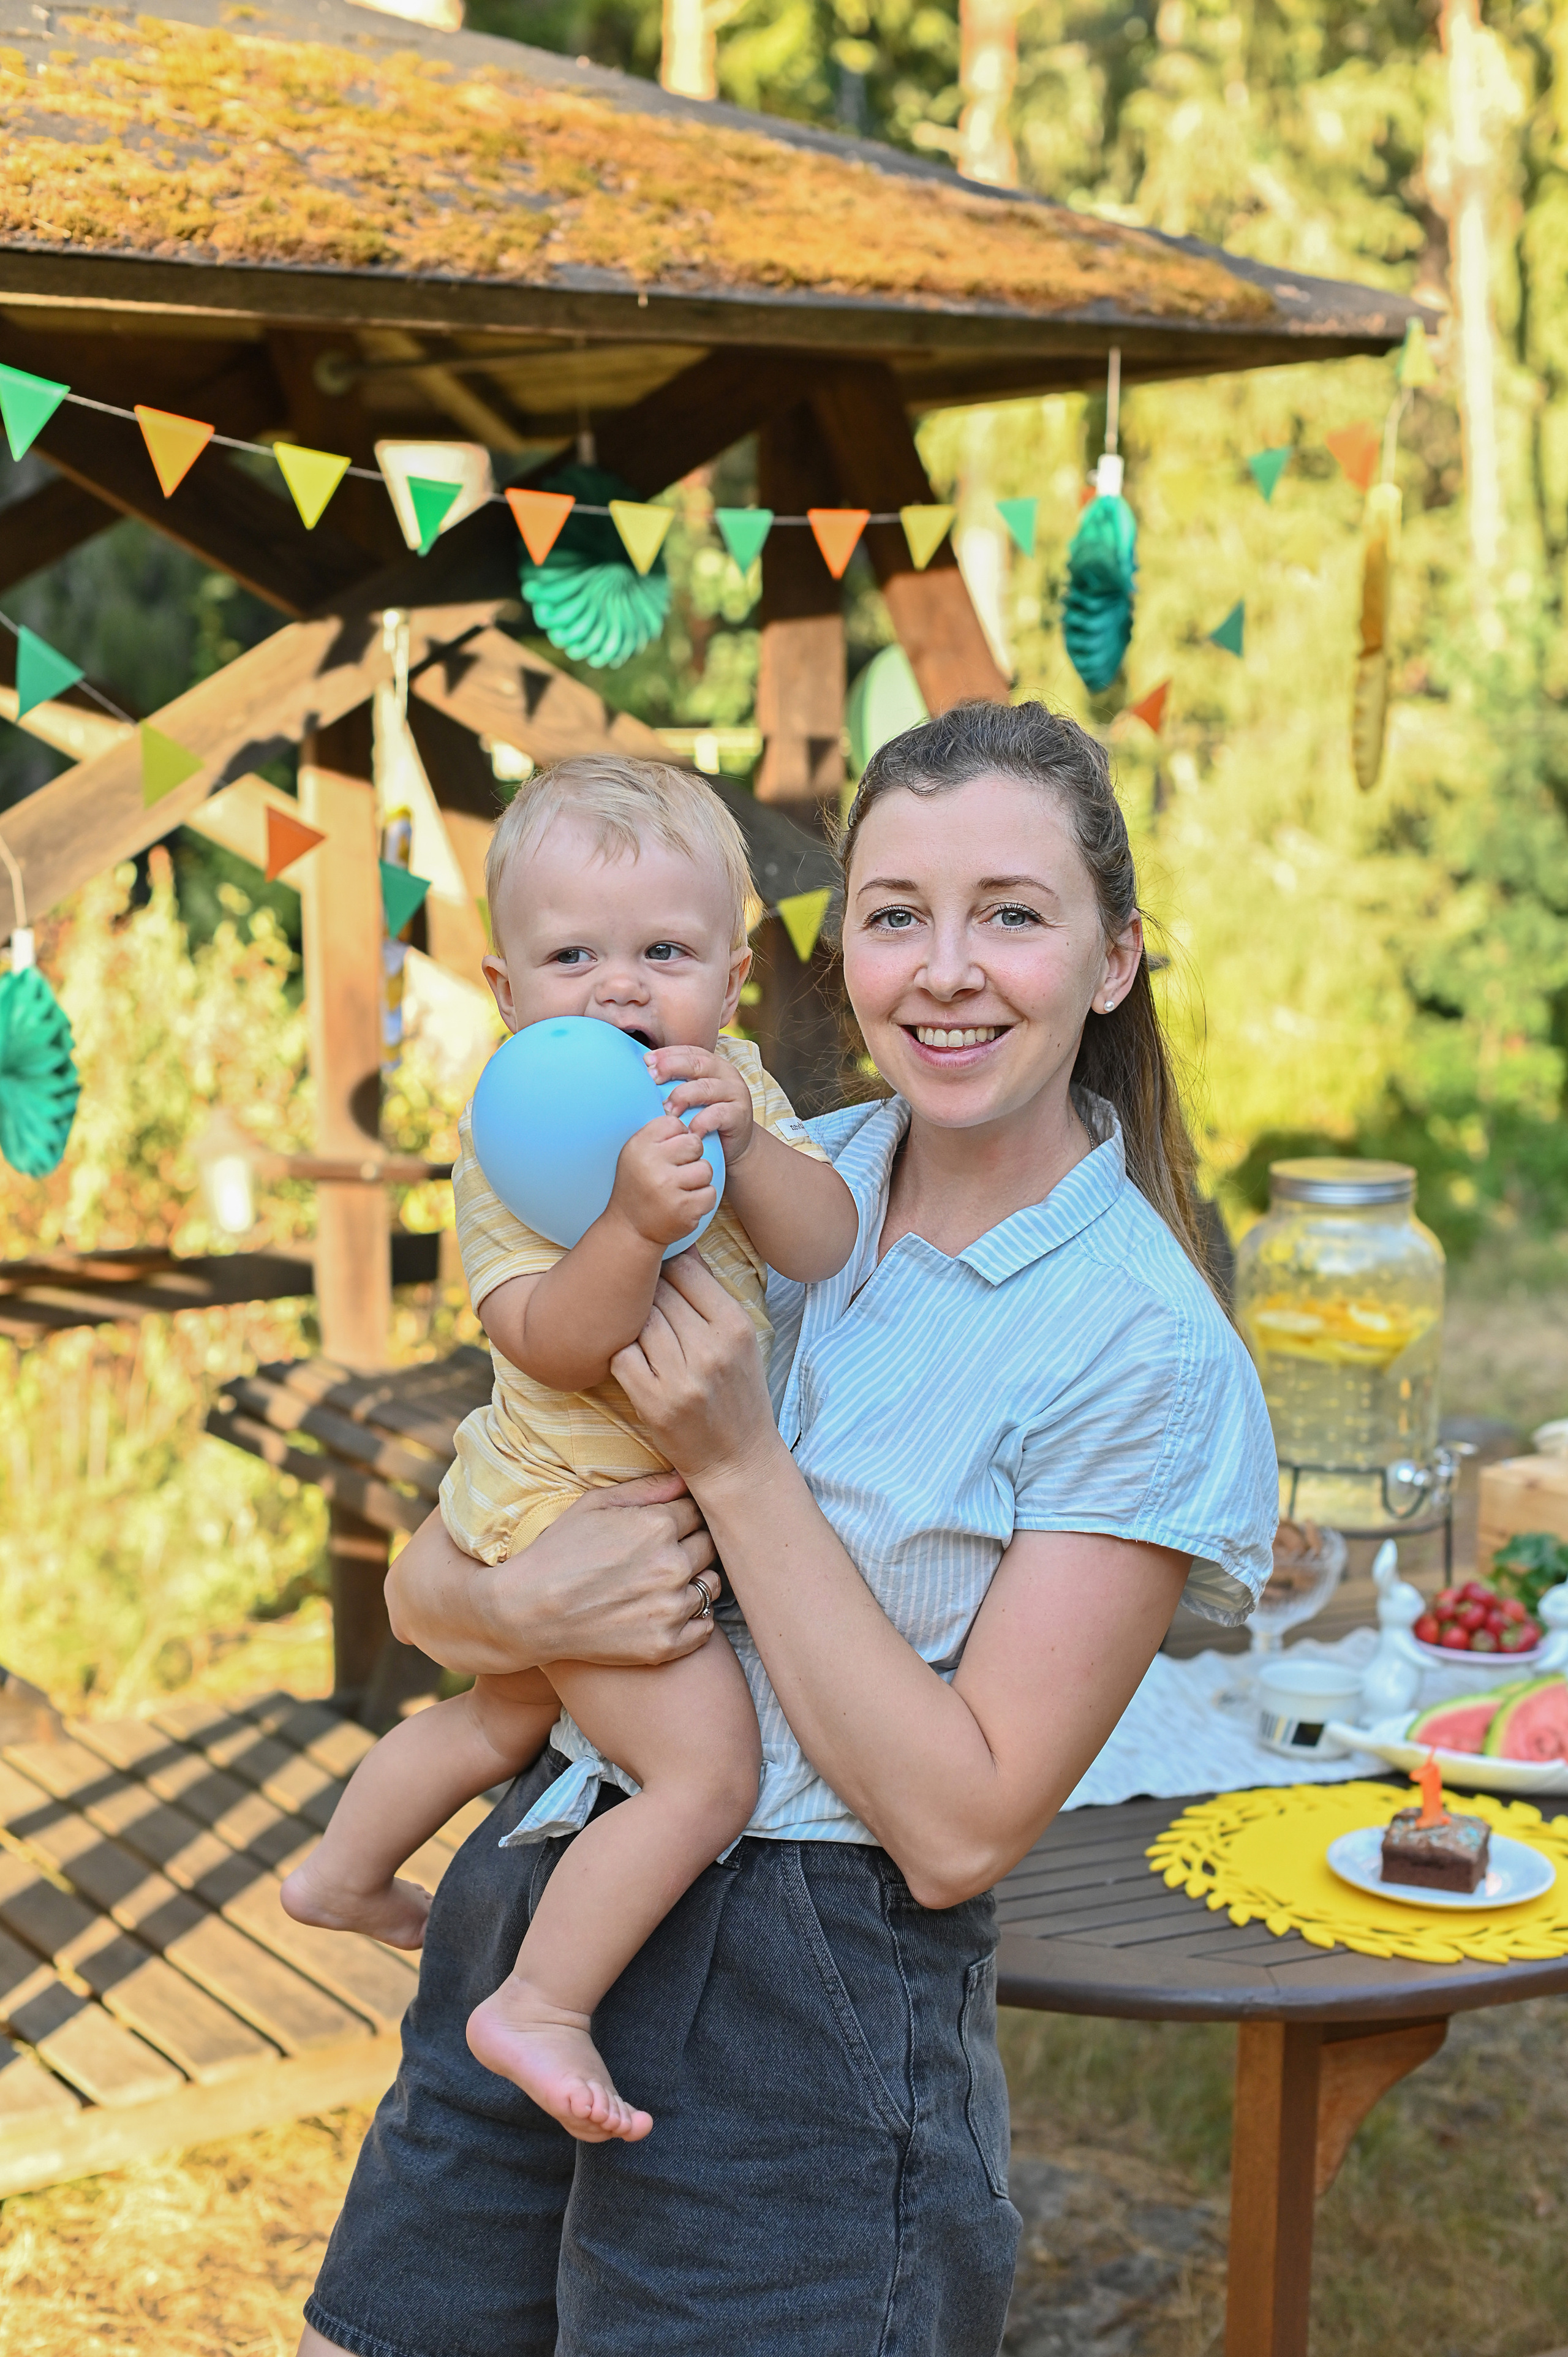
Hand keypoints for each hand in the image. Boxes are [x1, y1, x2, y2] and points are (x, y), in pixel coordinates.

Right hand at [387, 1476, 722, 1674]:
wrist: (527, 1612)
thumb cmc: (557, 1552)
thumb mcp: (593, 1505)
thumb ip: (646, 1489)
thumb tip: (687, 1475)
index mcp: (658, 1525)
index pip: (700, 1510)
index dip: (684, 1516)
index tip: (669, 1525)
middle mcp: (672, 1565)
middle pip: (711, 1546)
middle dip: (692, 1545)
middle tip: (664, 1554)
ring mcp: (671, 1608)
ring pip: (712, 1585)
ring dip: (696, 1581)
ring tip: (663, 1582)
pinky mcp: (666, 1645)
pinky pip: (705, 1626)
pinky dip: (693, 1619)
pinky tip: (664, 1611)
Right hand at [608, 1113, 717, 1249]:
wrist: (630, 1229)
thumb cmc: (638, 1186)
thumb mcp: (636, 1153)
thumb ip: (658, 1134)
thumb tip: (687, 1115)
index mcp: (640, 1145)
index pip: (674, 1123)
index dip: (677, 1137)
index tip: (668, 1152)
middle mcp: (652, 1164)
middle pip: (694, 1144)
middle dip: (692, 1157)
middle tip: (678, 1171)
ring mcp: (668, 1188)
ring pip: (705, 1169)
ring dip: (698, 1179)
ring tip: (682, 1188)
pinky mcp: (684, 1209)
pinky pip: (710, 1193)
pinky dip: (702, 1199)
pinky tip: (686, 1203)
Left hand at [611, 1251, 782, 1486]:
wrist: (737, 1459)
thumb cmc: (738, 1393)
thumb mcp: (742, 1341)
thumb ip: (711, 1298)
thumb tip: (681, 1245)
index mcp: (735, 1327)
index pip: (687, 1269)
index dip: (666, 1266)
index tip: (658, 1272)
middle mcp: (710, 1350)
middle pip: (658, 1293)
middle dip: (645, 1292)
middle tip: (640, 1299)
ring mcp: (680, 1378)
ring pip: (638, 1321)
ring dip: (631, 1321)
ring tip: (635, 1326)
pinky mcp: (653, 1403)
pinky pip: (621, 1356)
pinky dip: (620, 1352)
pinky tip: (630, 1356)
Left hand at [645, 1047, 755, 1164]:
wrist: (734, 1145)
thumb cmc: (705, 1117)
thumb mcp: (690, 1097)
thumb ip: (673, 1084)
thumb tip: (641, 1076)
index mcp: (711, 1064)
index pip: (689, 1051)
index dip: (667, 1054)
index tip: (646, 1061)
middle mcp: (725, 1073)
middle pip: (697, 1064)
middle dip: (672, 1067)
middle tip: (652, 1078)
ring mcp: (735, 1092)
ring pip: (707, 1088)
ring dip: (683, 1096)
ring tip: (667, 1109)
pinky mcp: (740, 1114)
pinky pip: (720, 1114)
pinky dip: (702, 1121)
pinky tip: (689, 1130)